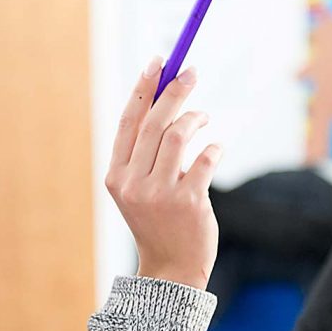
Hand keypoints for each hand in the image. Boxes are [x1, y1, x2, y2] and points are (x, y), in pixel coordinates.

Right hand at [105, 56, 219, 289]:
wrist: (171, 268)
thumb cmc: (158, 221)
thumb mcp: (139, 188)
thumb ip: (146, 151)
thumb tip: (165, 99)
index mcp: (116, 176)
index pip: (128, 121)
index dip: (143, 88)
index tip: (158, 62)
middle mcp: (133, 183)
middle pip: (154, 122)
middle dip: (174, 90)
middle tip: (190, 71)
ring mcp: (159, 193)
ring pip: (179, 135)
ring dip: (196, 118)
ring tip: (204, 118)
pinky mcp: (188, 201)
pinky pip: (205, 158)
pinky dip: (214, 148)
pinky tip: (215, 148)